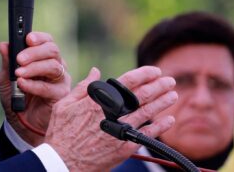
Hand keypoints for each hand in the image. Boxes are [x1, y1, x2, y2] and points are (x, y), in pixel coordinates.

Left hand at [0, 31, 70, 145]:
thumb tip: (3, 45)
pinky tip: (22, 84)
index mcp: (43, 58)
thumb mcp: (6, 79)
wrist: (21, 123)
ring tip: (19, 73)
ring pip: (53, 67)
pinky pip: (49, 87)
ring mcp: (60, 80)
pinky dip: (34, 85)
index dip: (39, 38)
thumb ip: (7, 62)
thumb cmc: (17, 97)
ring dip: (34, 68)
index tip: (28, 38)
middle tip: (20, 58)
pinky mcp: (61, 95)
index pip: (47, 41)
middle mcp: (55, 66)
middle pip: (52, 50)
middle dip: (35, 52)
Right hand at [44, 66, 176, 170]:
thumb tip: (95, 71)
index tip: (155, 70)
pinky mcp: (124, 147)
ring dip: (163, 102)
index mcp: (98, 100)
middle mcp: (112, 113)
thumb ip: (83, 87)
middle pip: (142, 95)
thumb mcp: (64, 105)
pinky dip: (160, 126)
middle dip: (159, 86)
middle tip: (170, 80)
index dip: (144, 74)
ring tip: (173, 94)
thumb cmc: (60, 133)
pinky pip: (147, 134)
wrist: (62, 162)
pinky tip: (169, 119)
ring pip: (147, 112)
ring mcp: (119, 131)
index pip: (127, 82)